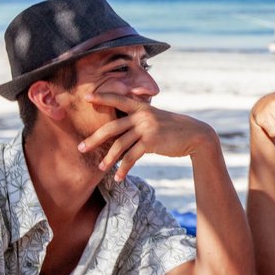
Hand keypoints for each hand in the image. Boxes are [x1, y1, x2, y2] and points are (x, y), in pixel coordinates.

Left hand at [78, 92, 216, 181]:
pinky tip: (119, 177)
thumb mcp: (155, 118)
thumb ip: (139, 119)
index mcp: (141, 107)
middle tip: (80, 148)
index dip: (102, 98)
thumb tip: (121, 128)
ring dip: (108, 159)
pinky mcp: (151, 142)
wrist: (194, 135)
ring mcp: (146, 128)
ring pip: (120, 144)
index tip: (86, 98)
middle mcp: (142, 116)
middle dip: (94, 139)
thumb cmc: (172, 128)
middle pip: (111, 127)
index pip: (118, 99)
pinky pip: (132, 157)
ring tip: (100, 168)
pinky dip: (124, 168)